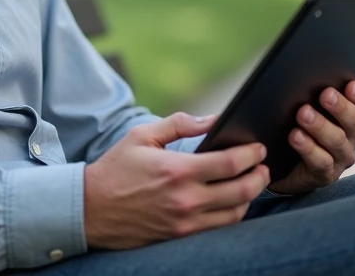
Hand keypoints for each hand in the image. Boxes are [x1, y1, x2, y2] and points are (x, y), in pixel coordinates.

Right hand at [83, 113, 271, 249]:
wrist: (90, 209)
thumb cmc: (116, 169)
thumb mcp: (142, 136)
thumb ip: (179, 124)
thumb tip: (212, 119)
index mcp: (178, 170)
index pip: (231, 163)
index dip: (252, 154)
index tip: (259, 148)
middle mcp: (186, 199)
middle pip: (241, 190)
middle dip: (260, 176)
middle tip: (264, 166)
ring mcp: (185, 221)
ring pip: (235, 213)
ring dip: (250, 197)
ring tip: (252, 183)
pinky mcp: (181, 235)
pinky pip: (218, 227)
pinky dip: (232, 214)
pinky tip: (233, 201)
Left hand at [267, 81, 354, 195]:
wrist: (285, 166)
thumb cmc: (299, 129)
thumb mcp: (309, 109)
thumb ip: (313, 95)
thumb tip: (305, 77)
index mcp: (350, 117)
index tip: (349, 85)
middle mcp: (351, 137)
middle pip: (353, 121)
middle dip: (340, 107)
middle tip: (325, 95)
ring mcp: (341, 158)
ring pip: (337, 141)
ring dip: (320, 126)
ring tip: (303, 114)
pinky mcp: (326, 174)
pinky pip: (321, 161)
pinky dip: (308, 148)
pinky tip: (296, 136)